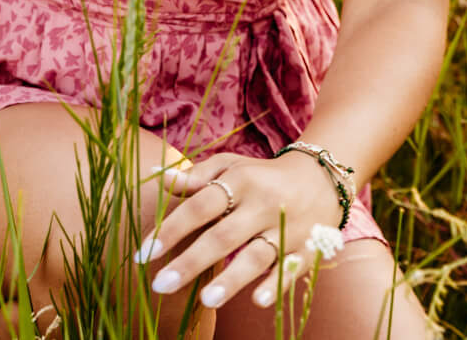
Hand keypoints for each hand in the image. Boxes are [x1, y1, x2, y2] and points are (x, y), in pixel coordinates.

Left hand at [135, 152, 346, 310]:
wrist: (322, 176)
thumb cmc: (262, 175)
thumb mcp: (231, 167)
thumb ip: (196, 176)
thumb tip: (158, 175)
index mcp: (240, 181)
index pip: (199, 206)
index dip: (170, 229)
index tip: (144, 253)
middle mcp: (263, 204)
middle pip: (222, 235)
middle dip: (190, 262)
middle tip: (160, 285)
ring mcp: (287, 227)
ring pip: (256, 255)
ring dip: (231, 279)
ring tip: (205, 300)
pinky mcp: (308, 247)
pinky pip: (291, 268)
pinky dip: (275, 284)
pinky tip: (257, 301)